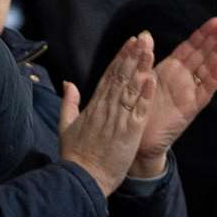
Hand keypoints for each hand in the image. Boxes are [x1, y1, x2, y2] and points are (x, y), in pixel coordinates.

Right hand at [59, 34, 154, 195]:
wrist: (82, 178)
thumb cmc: (74, 156)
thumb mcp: (66, 125)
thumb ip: (69, 102)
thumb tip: (68, 82)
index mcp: (92, 106)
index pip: (108, 76)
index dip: (120, 58)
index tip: (129, 43)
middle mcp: (106, 108)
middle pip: (121, 77)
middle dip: (132, 56)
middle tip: (143, 37)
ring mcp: (118, 119)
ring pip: (130, 88)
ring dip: (140, 68)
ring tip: (149, 50)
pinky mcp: (129, 132)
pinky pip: (139, 110)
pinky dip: (145, 94)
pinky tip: (151, 79)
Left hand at [131, 17, 216, 176]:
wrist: (136, 138)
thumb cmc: (138, 107)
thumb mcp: (141, 77)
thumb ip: (146, 57)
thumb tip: (145, 33)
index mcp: (171, 69)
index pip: (192, 46)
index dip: (204, 33)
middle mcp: (184, 79)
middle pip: (204, 54)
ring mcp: (189, 92)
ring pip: (208, 69)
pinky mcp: (190, 108)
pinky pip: (205, 90)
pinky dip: (215, 76)